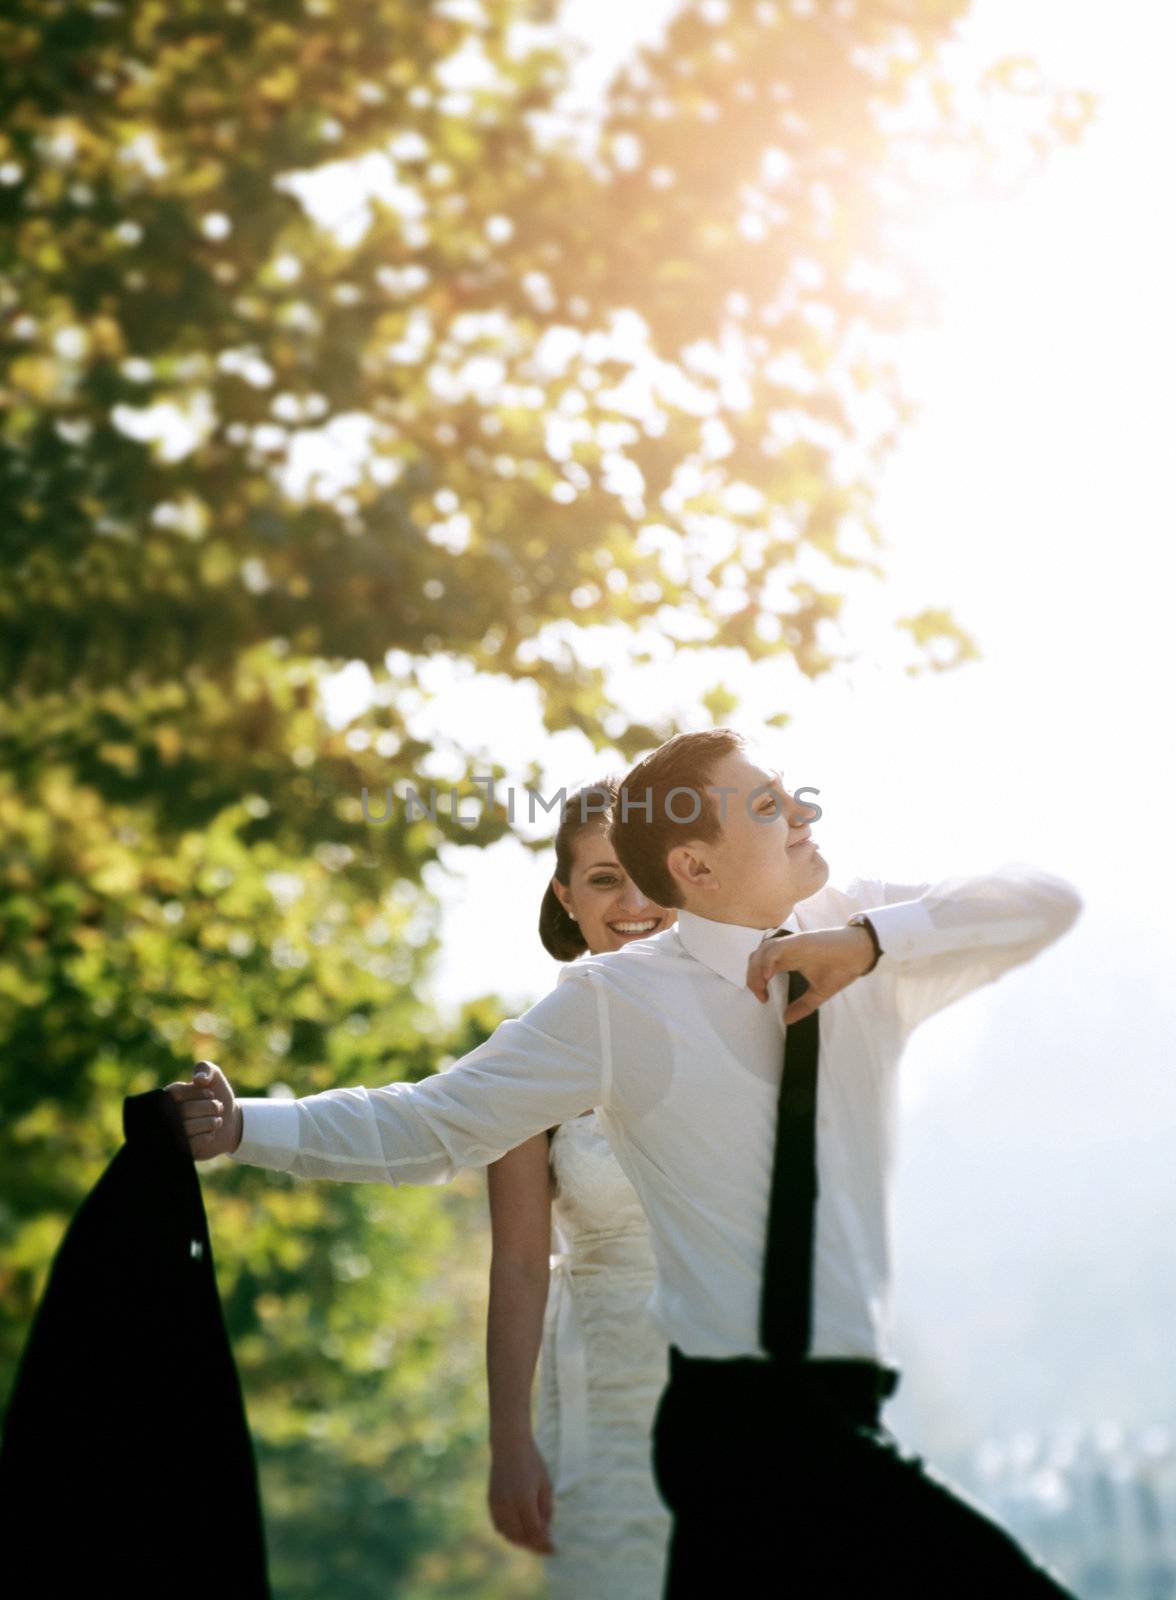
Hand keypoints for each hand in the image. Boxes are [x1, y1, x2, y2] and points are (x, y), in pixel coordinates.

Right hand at [163, 1060, 241, 1159]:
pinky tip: (211, 1134)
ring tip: (217, 1121)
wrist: (231, 1122)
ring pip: (187, 1129)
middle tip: (219, 1107)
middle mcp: (166, 1116)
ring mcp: (172, 1135)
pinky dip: (207, 1136)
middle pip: (183, 1111)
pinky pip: (192, 1144)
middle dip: (208, 1107)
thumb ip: (205, 1069)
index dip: (196, 1093)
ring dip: (210, 1122)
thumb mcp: (214, 1076)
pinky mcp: (182, 1151)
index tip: (211, 1093)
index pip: (175, 1093)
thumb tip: (198, 1079)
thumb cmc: (218, 1096)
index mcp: (169, 1097)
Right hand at [488, 1433, 555, 1554]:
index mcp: (524, 1500)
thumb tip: (546, 1533)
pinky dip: (509, 1533)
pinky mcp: (490, 1502)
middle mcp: (508, 1505)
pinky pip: (499, 1526)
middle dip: (533, 1545)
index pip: (535, 1532)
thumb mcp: (545, 1485)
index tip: (554, 1549)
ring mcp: (497, 1504)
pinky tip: (519, 1531)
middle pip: (520, 1537)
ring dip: (520, 1541)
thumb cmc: (532, 1463)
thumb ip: (546, 1510)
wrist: (509, 1445)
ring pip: (507, 1534)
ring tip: (533, 1540)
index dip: (545, 1544)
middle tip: (544, 1547)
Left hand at [745, 925, 875, 1020]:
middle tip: (760, 994)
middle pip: (758, 957)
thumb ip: (802, 1006)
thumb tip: (786, 1020)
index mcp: (789, 960)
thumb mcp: (818, 993)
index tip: (763, 999)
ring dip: (757, 968)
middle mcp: (788, 951)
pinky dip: (767, 960)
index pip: (763, 966)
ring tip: (762, 986)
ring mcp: (792, 945)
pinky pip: (776, 948)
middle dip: (752, 975)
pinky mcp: (799, 941)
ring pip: (763, 950)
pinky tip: (768, 975)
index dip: (756, 982)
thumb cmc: (841, 968)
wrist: (860, 954)